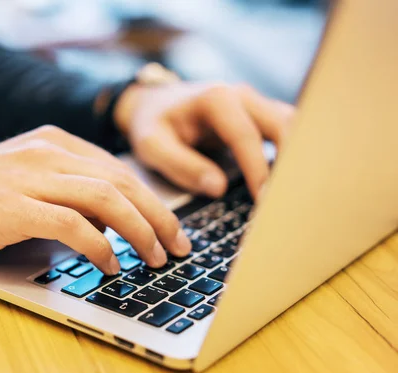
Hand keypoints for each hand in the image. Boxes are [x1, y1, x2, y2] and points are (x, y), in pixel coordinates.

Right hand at [0, 126, 190, 273]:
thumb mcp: (25, 181)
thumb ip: (67, 192)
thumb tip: (110, 221)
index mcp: (54, 142)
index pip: (119, 169)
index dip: (151, 199)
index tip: (169, 226)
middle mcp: (47, 152)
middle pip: (123, 181)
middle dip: (158, 216)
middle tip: (177, 245)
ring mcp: (31, 176)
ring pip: (107, 198)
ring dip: (139, 231)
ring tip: (154, 258)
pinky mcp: (15, 206)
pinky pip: (74, 225)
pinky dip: (100, 247)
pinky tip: (111, 265)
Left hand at [115, 82, 294, 197]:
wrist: (153, 103)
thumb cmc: (152, 124)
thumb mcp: (152, 145)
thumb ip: (181, 165)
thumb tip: (217, 187)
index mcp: (215, 98)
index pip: (246, 136)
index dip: (257, 170)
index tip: (263, 200)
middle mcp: (241, 95)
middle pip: (282, 124)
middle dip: (289, 162)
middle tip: (287, 199)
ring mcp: (254, 103)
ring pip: (291, 125)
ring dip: (296, 157)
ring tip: (294, 193)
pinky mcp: (259, 115)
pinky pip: (285, 131)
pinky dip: (291, 154)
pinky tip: (289, 182)